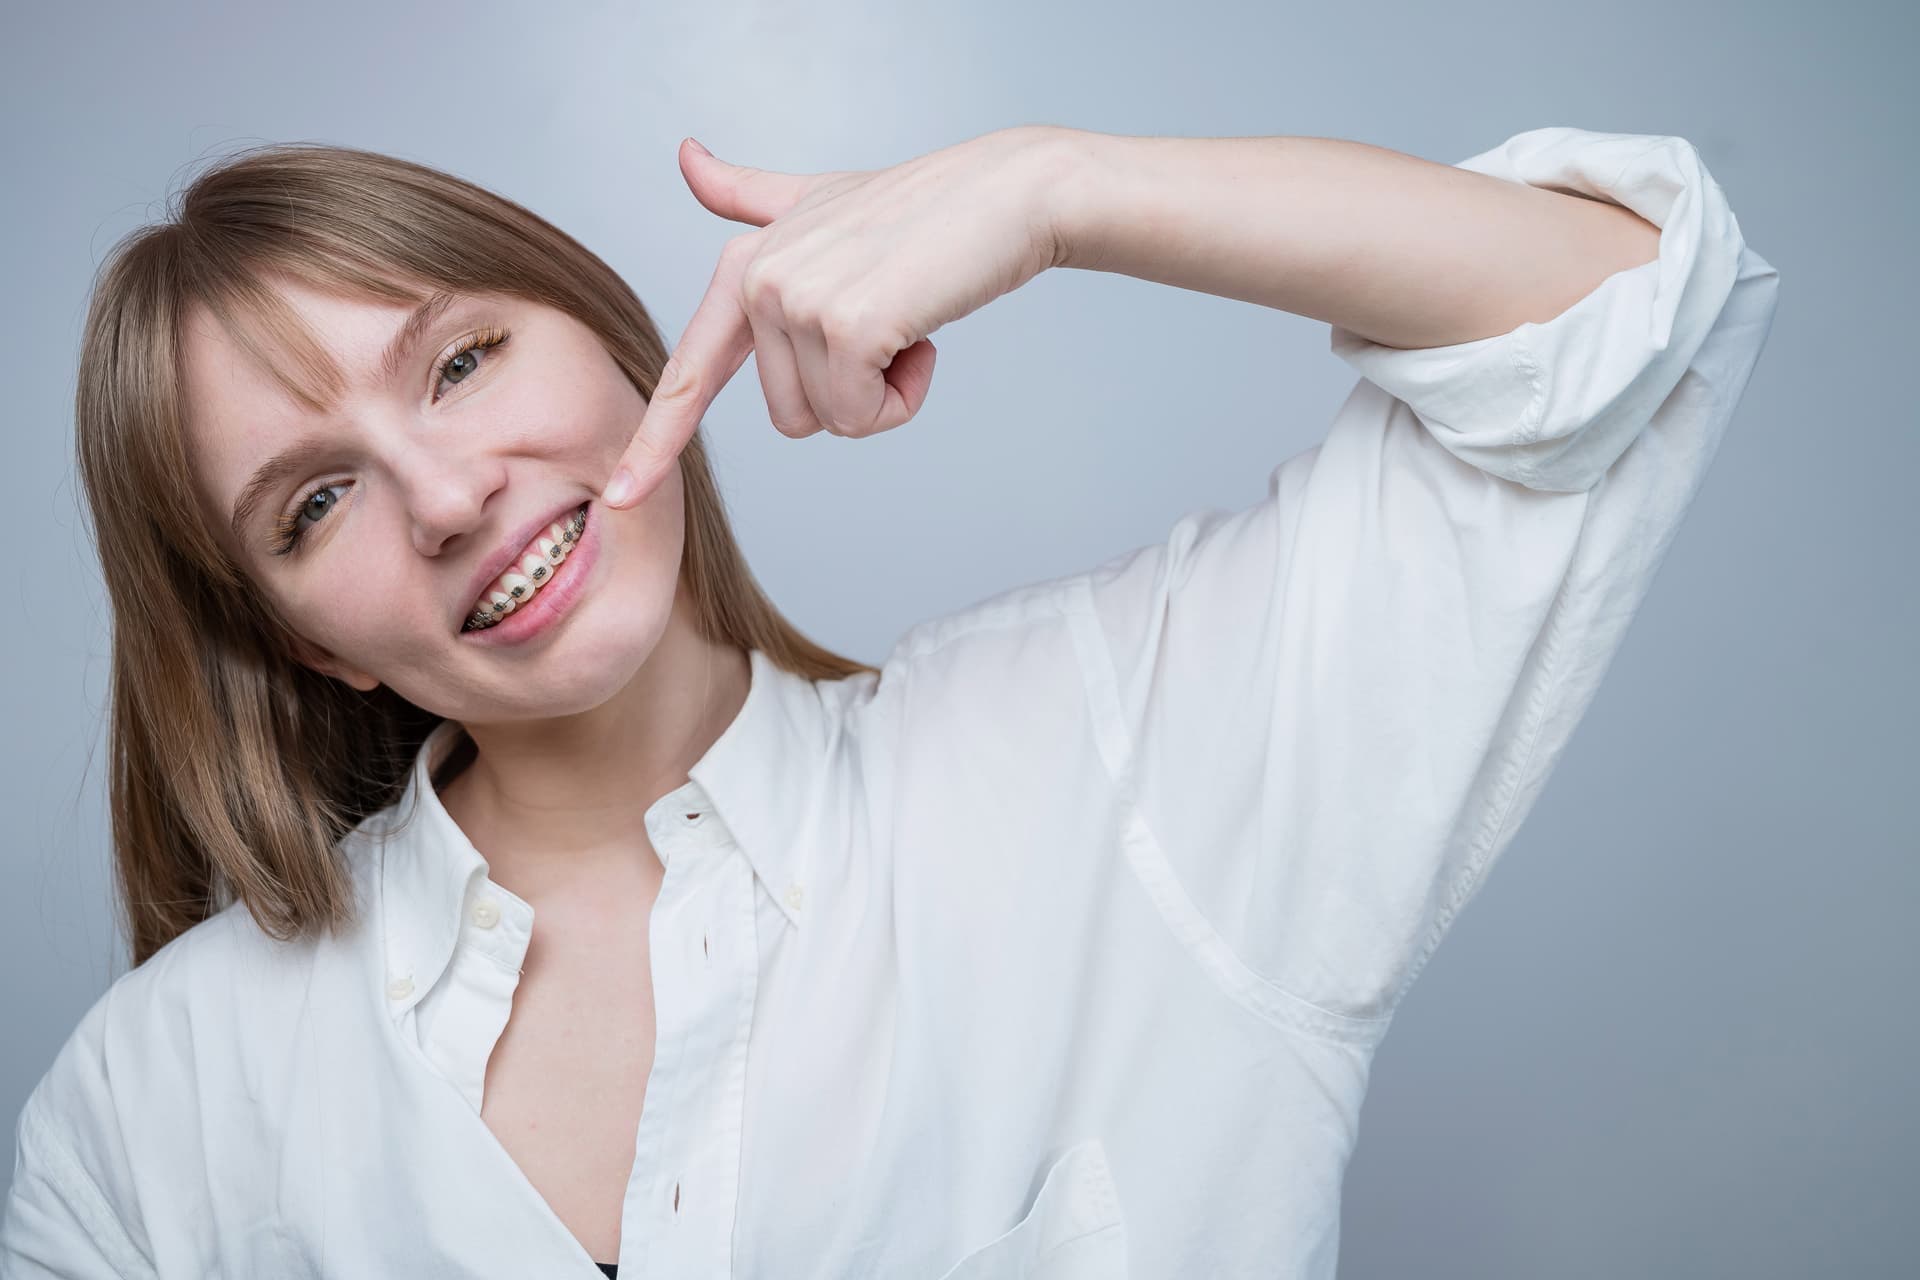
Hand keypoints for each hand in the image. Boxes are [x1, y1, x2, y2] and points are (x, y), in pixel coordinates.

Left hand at [602, 127, 1070, 508]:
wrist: (1007, 193)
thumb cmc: (925, 207)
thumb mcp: (821, 200)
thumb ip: (749, 195)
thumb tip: (684, 155)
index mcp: (742, 266)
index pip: (689, 371)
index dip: (654, 442)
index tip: (618, 497)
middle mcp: (757, 281)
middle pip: (790, 417)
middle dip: (853, 392)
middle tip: (891, 327)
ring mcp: (798, 301)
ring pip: (832, 421)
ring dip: (886, 393)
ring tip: (910, 321)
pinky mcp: (846, 326)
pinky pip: (864, 416)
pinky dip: (906, 395)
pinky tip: (926, 335)